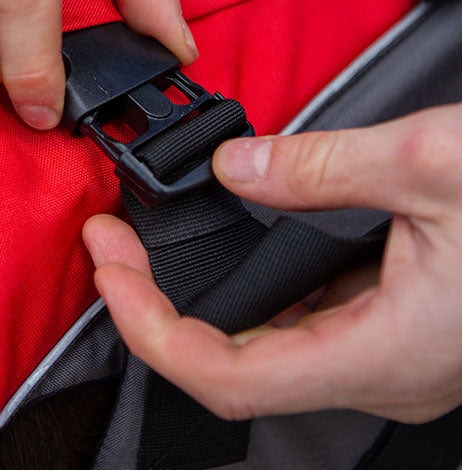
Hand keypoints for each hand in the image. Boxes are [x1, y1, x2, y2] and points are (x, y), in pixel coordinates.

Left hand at [83, 104, 461, 422]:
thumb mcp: (431, 162)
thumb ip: (323, 167)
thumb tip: (238, 166)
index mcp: (385, 351)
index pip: (227, 376)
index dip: (149, 329)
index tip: (108, 270)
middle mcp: (378, 368)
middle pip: (230, 364)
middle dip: (153, 307)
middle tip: (111, 248)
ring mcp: (385, 351)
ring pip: (261, 347)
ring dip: (192, 299)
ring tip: (143, 248)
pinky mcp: (391, 323)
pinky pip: (296, 322)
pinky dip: (242, 290)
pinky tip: (224, 248)